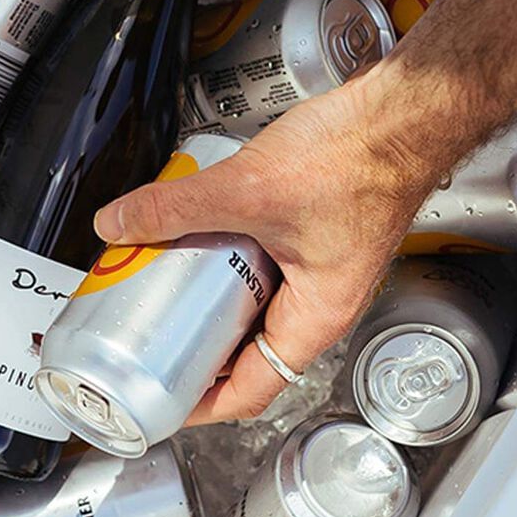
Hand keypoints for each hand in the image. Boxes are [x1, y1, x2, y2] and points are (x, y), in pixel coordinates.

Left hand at [92, 63, 444, 422]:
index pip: (251, 390)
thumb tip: (117, 225)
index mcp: (315, 319)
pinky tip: (189, 238)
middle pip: (243, 350)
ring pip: (248, 305)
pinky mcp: (306, 235)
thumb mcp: (247, 190)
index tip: (160, 401)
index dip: (201, 404)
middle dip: (191, 347)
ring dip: (202, 299)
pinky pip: (255, 266)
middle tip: (144, 340)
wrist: (399, 113)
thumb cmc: (360, 158)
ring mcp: (314, 270)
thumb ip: (174, 208)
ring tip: (156, 289)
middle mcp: (318, 303)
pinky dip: (220, 260)